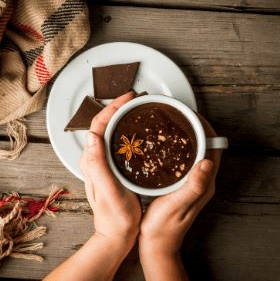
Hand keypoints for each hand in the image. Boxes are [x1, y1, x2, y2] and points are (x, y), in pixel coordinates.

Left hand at [80, 92, 141, 245]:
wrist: (117, 232)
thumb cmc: (115, 216)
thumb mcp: (108, 190)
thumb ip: (98, 164)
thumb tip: (92, 134)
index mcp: (91, 160)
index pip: (98, 125)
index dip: (112, 107)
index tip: (128, 97)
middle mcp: (94, 158)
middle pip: (103, 124)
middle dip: (117, 107)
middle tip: (135, 99)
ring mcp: (103, 162)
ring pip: (110, 131)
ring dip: (121, 116)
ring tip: (137, 108)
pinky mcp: (112, 166)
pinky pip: (116, 141)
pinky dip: (125, 129)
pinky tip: (137, 129)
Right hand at [139, 114, 221, 276]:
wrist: (157, 242)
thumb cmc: (164, 226)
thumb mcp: (177, 204)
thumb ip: (194, 185)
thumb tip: (208, 162)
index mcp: (204, 184)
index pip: (213, 149)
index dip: (207, 130)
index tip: (194, 116)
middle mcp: (201, 181)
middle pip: (205, 147)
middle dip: (197, 129)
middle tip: (182, 116)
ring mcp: (192, 182)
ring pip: (195, 152)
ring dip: (188, 137)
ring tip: (175, 125)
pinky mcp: (182, 184)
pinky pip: (185, 159)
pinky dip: (179, 147)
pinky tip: (166, 144)